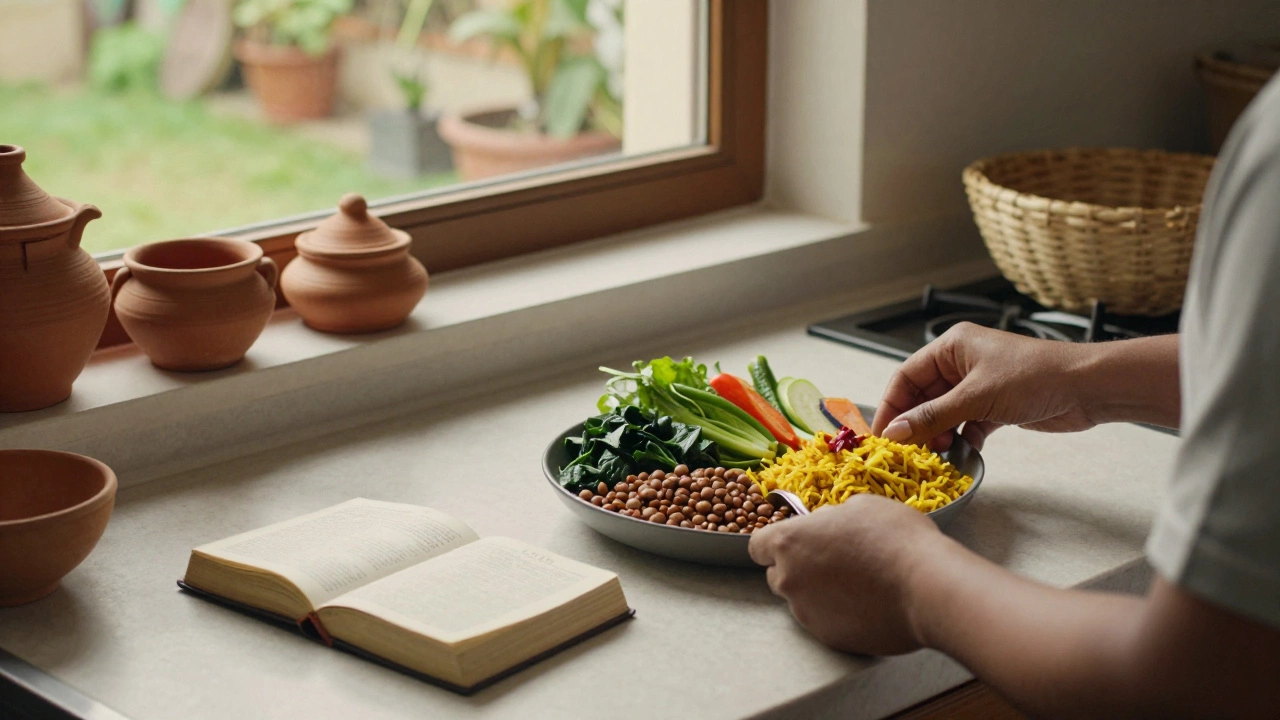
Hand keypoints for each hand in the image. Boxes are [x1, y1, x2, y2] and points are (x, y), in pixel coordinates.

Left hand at [747, 494, 942, 655]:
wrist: (927, 586)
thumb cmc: (895, 539)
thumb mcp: (861, 506)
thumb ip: (831, 518)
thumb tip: (826, 524)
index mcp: (790, 542)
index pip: (758, 546)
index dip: (776, 544)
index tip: (795, 544)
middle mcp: (790, 579)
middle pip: (778, 576)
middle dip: (797, 569)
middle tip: (832, 562)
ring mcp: (807, 613)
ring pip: (801, 601)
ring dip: (819, 594)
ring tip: (857, 584)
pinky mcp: (828, 638)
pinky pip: (825, 623)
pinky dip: (838, 615)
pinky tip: (867, 604)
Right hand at [871, 322, 1096, 449]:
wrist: (1087, 388)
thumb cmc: (1034, 377)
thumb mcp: (976, 397)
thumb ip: (932, 416)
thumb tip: (895, 432)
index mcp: (951, 347)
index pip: (906, 376)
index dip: (890, 406)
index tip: (881, 435)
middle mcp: (961, 363)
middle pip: (922, 397)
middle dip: (914, 424)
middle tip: (907, 451)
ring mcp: (978, 385)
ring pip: (943, 414)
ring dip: (937, 435)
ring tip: (936, 455)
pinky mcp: (995, 406)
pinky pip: (965, 425)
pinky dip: (961, 440)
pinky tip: (961, 455)